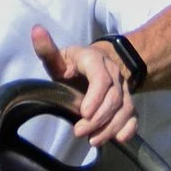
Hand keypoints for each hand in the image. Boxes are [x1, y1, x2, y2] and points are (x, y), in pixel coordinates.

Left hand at [30, 24, 137, 146]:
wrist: (97, 66)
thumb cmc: (72, 66)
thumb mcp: (59, 58)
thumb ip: (47, 49)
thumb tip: (36, 29)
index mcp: (95, 61)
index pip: (101, 78)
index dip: (95, 97)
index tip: (83, 113)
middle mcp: (114, 74)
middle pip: (114, 98)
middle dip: (98, 118)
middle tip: (79, 132)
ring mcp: (123, 90)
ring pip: (125, 109)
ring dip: (111, 127)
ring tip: (93, 140)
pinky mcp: (127, 103)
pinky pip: (134, 116)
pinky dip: (129, 128)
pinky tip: (118, 139)